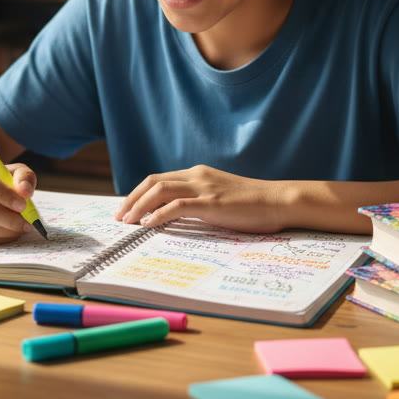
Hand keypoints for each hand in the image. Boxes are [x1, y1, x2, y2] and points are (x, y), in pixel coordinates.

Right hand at [0, 160, 37, 243]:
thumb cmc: (1, 181)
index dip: (4, 194)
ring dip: (8, 230)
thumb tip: (25, 191)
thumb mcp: (15, 172)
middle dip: (8, 218)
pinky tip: (13, 232)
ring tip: (23, 226)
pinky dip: (2, 238)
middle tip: (28, 222)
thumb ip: (24, 177)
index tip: (23, 204)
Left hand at [113, 165, 288, 232]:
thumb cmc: (253, 205)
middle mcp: (197, 176)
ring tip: (128, 223)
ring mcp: (204, 188)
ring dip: (139, 207)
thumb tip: (176, 216)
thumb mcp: (220, 198)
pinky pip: (177, 206)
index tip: (126, 210)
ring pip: (160, 190)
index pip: (158, 179)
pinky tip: (148, 225)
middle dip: (131, 199)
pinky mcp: (212, 203)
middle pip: (152, 182)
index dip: (138, 193)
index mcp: (197, 173)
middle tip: (119, 217)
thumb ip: (199, 201)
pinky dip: (158, 215)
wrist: (279, 201)